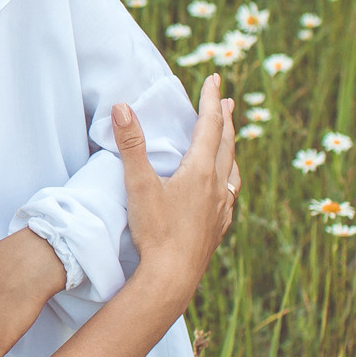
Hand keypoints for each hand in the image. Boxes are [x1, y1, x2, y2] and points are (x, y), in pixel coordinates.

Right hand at [118, 73, 237, 301]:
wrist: (172, 278)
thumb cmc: (156, 232)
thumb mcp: (138, 186)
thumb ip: (131, 145)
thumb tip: (123, 107)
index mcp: (201, 171)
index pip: (210, 125)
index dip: (210, 99)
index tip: (214, 78)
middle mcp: (218, 186)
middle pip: (227, 144)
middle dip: (225, 119)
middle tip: (227, 101)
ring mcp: (221, 209)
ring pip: (233, 170)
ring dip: (231, 149)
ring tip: (230, 140)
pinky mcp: (218, 229)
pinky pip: (230, 196)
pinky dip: (229, 180)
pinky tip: (225, 189)